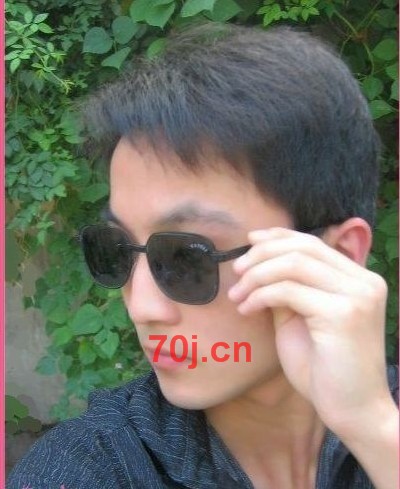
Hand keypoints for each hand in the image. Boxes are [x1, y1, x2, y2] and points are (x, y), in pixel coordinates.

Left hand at [228, 226, 392, 435]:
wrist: (352, 411)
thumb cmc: (324, 368)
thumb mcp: (300, 318)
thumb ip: (286, 289)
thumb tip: (258, 263)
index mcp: (357, 278)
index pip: (312, 242)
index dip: (278, 236)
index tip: (249, 241)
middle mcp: (363, 281)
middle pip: (302, 247)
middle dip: (261, 254)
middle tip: (236, 271)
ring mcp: (357, 296)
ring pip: (293, 264)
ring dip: (256, 276)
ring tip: (237, 294)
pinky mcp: (343, 314)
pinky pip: (289, 291)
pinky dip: (260, 296)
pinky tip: (247, 310)